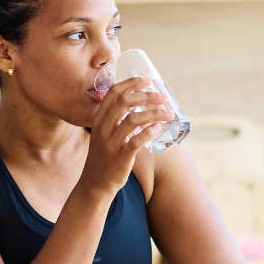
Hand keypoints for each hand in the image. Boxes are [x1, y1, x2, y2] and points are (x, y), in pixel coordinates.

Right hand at [80, 76, 172, 195]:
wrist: (95, 183)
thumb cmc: (104, 156)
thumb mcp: (103, 134)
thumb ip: (115, 119)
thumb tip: (140, 104)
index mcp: (99, 119)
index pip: (113, 93)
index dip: (131, 83)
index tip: (148, 79)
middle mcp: (103, 128)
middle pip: (125, 102)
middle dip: (147, 96)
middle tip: (163, 97)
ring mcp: (111, 142)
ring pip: (133, 119)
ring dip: (154, 113)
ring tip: (169, 113)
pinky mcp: (121, 157)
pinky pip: (136, 140)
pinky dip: (149, 131)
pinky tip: (159, 127)